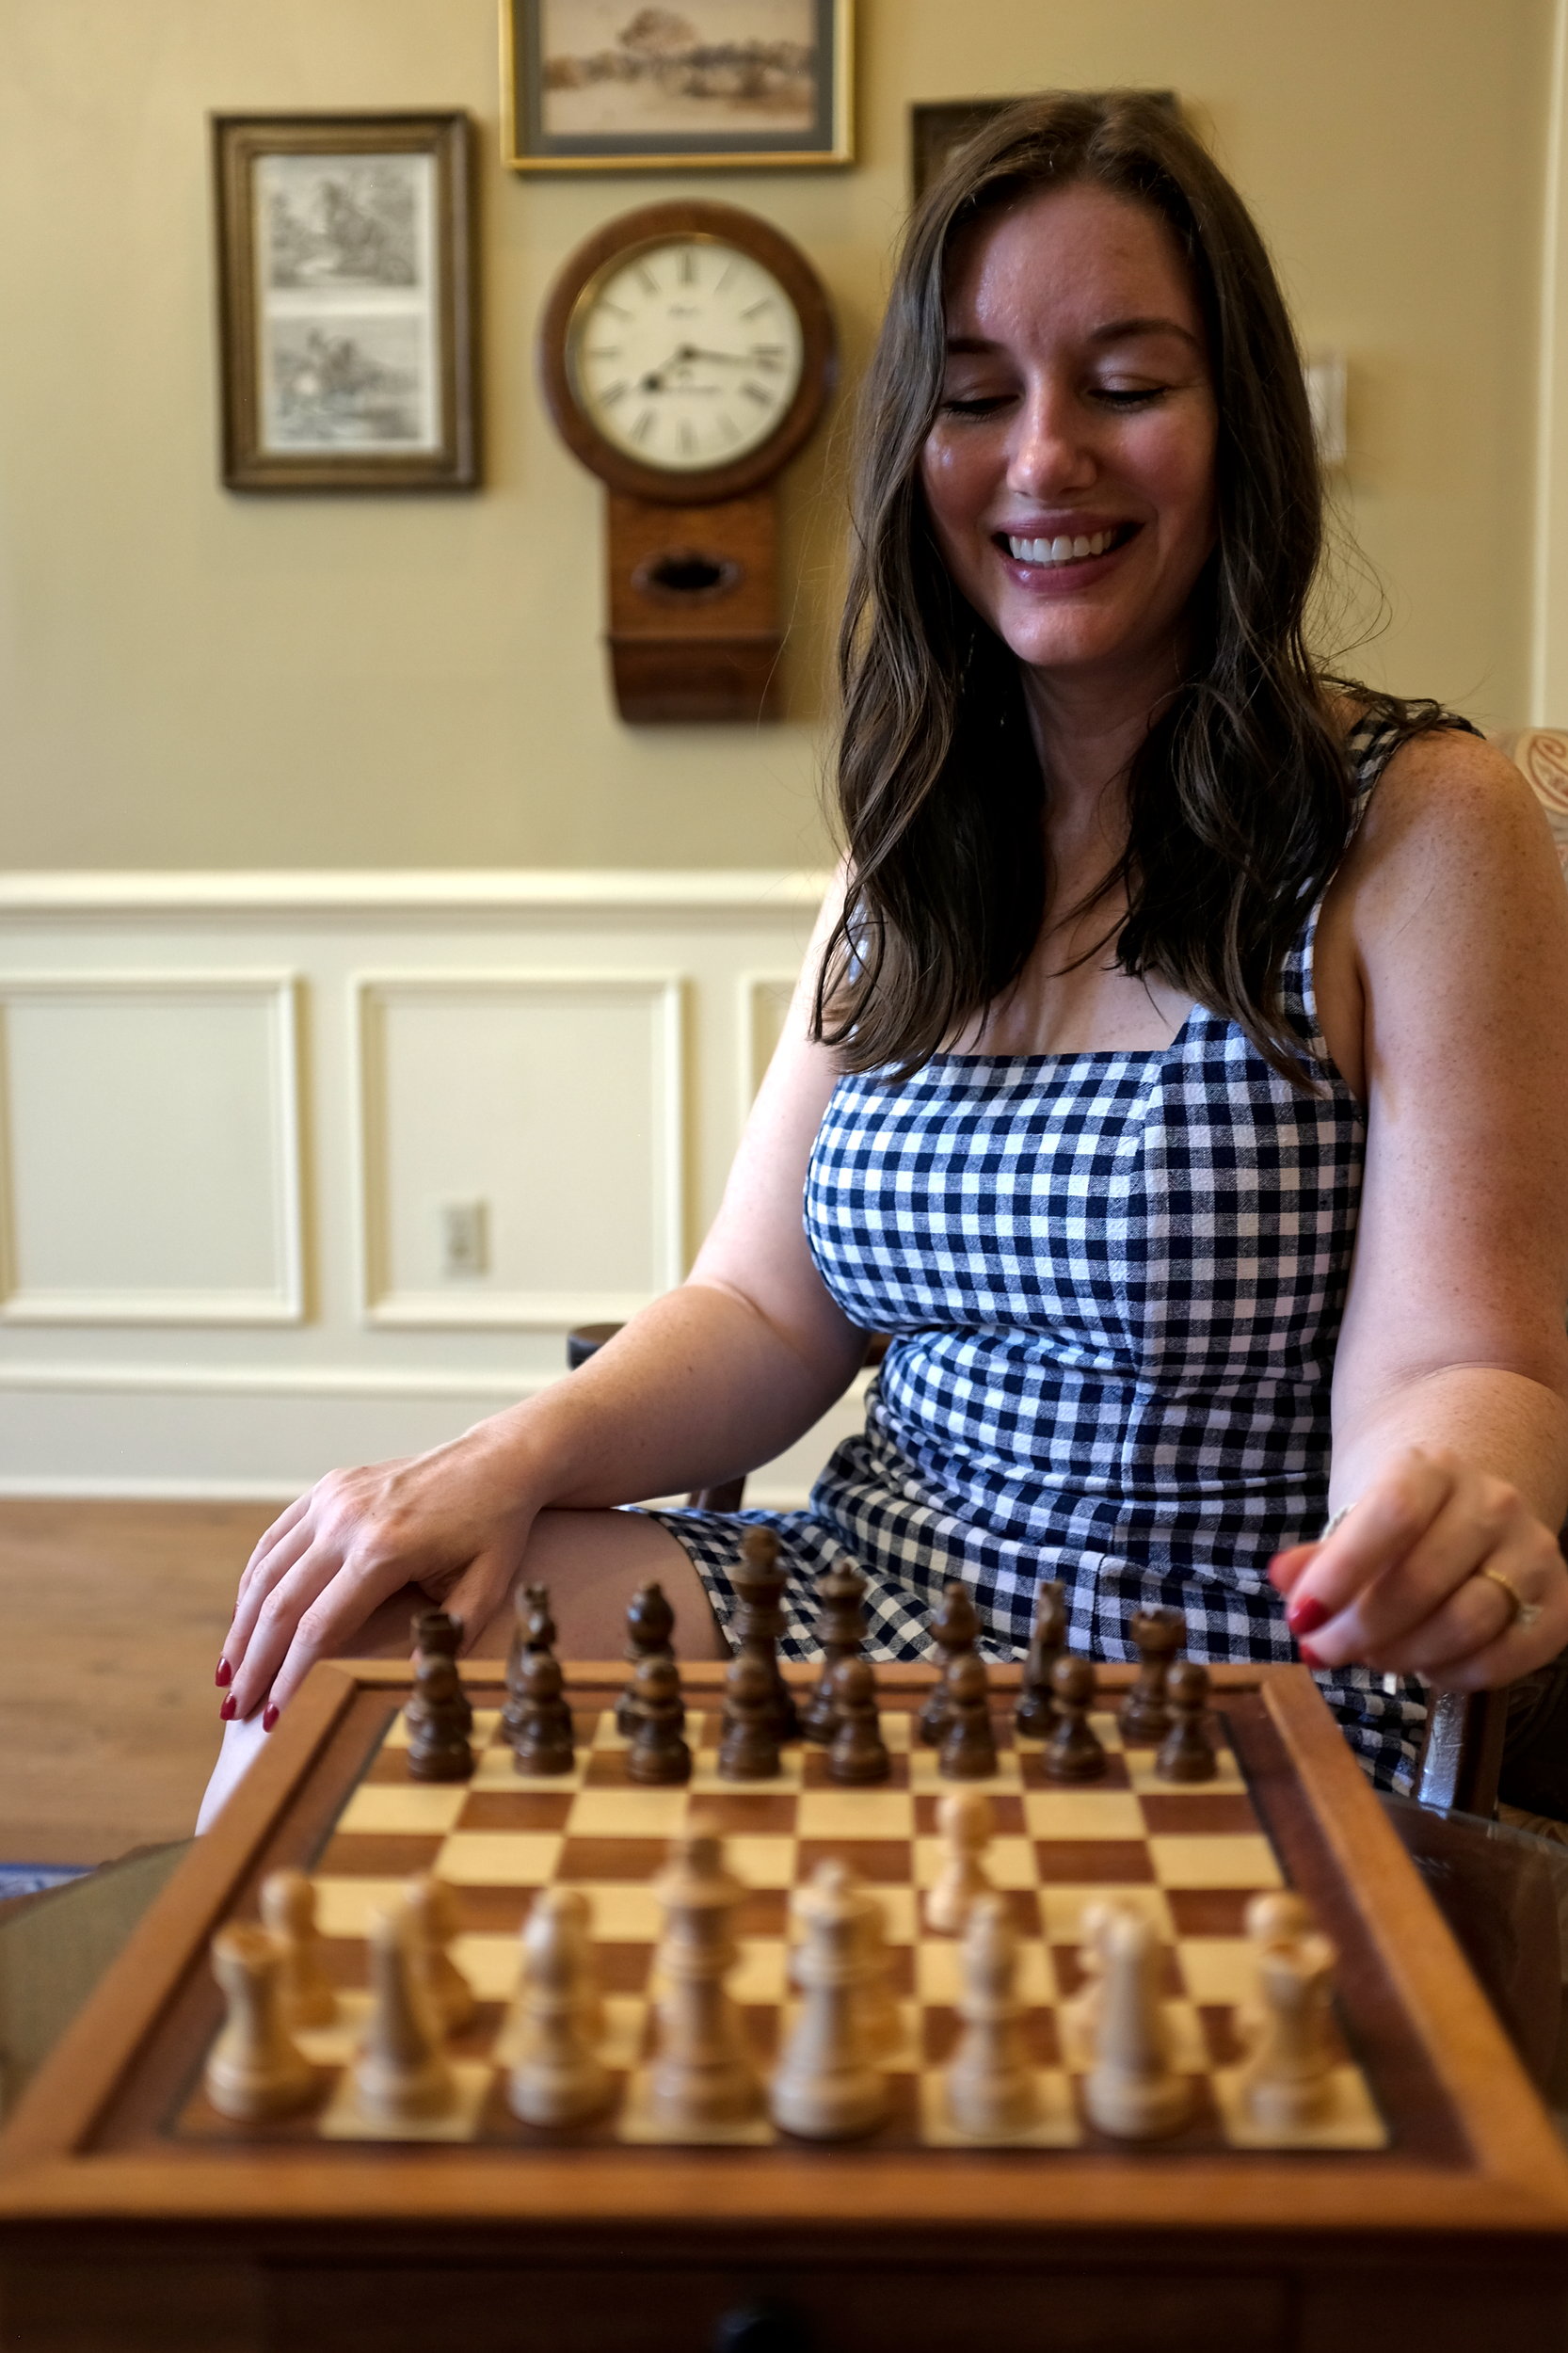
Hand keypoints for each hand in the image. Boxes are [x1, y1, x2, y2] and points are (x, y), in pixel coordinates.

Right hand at [218, 1425, 536, 1724]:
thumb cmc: (494, 1529)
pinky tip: (244, 1618)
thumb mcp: (486, 1586)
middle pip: (281, 1605)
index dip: (291, 1678)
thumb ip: (449, 1635)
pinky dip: (253, 1581)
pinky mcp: (327, 1488)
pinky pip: (276, 1539)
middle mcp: (347, 1522)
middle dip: (255, 1664)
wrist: (496, 1461)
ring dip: (243, 1627)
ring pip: (267, 1572)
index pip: (319, 1629)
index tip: (274, 1717)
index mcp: (384, 1551)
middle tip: (236, 1710)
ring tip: (229, 1675)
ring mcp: (332, 1500)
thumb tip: (410, 1679)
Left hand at [1268, 1445, 1567, 1688]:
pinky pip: (1508, 1656)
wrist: (1468, 1502)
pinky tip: (1424, 1668)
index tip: (1300, 1619)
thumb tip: (1283, 1577)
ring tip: (1371, 1657)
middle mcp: (1493, 1503)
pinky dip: (1455, 1675)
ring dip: (1406, 1655)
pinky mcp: (1557, 1601)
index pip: (1392, 1516)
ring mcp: (1532, 1551)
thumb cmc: (1398, 1521)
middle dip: (1361, 1631)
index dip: (1341, 1574)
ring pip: (1468, 1623)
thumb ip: (1318, 1555)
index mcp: (1433, 1470)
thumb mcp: (1352, 1522)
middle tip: (1324, 1653)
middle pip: (1423, 1581)